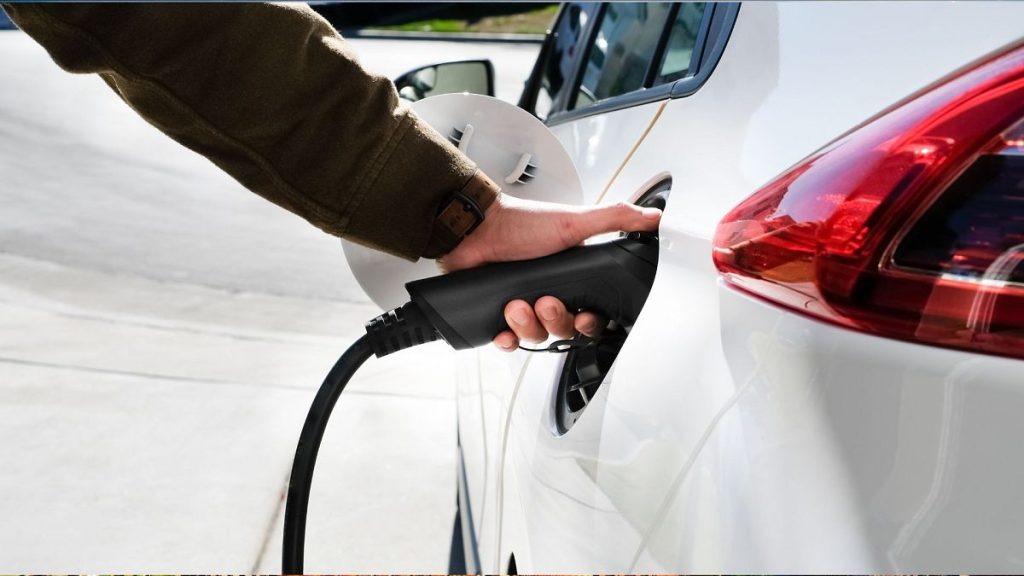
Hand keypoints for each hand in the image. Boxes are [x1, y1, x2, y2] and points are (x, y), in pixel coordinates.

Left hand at [441, 193, 660, 350]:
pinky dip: (507, 340)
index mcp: (572, 278)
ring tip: (516, 304)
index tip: (584, 316)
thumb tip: (653, 216)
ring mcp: (523, 306)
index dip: (590, 322)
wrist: (474, 229)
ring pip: (536, 337)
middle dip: (556, 320)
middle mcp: (550, 294)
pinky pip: (508, 342)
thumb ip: (615, 219)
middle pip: (565, 330)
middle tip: (545, 302)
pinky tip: (503, 329)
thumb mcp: (574, 221)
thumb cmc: (521, 223)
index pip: (591, 314)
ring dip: (528, 325)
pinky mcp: (498, 315)